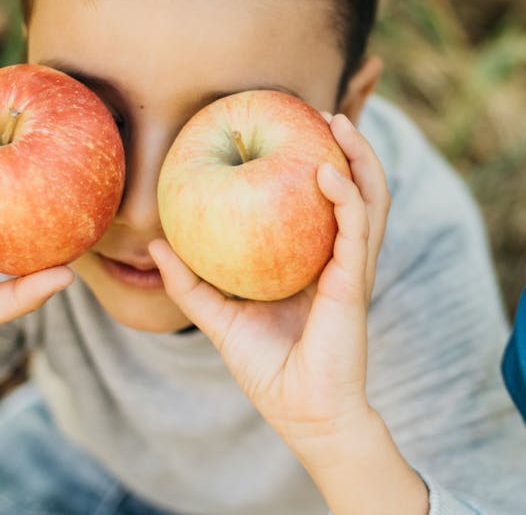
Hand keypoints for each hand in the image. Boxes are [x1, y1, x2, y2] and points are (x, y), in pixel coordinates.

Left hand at [151, 113, 390, 449]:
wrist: (303, 412)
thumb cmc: (268, 370)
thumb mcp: (219, 319)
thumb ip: (190, 283)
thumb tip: (155, 245)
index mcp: (319, 261)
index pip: (329, 202)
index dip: (322, 162)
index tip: (294, 127)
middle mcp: (342, 257)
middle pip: (359, 188)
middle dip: (350, 147)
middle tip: (322, 112)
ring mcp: (352, 267)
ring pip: (370, 198)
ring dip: (359, 157)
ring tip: (336, 124)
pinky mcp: (353, 282)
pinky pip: (355, 229)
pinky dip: (346, 196)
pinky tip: (325, 173)